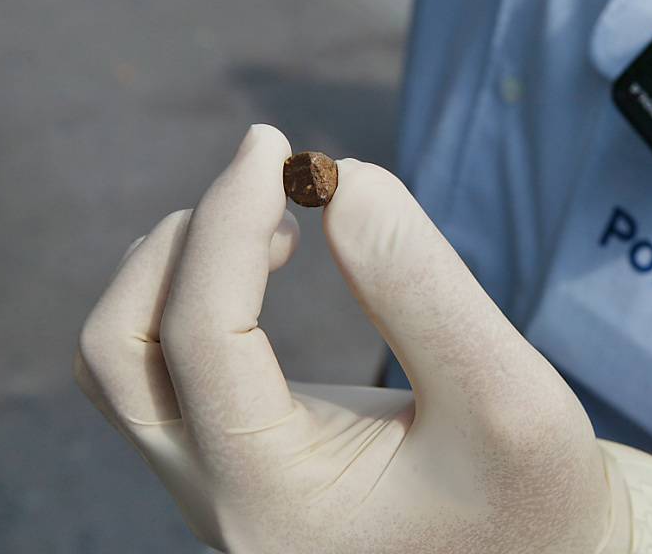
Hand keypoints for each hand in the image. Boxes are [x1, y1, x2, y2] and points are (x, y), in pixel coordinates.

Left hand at [74, 125, 613, 553]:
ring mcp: (220, 488)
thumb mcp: (509, 395)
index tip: (274, 146)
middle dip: (177, 247)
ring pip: (126, 364)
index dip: (227, 221)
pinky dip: (194, 295)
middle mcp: (224, 505)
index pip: (201, 337)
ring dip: (174, 270)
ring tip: (267, 222)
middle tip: (263, 185)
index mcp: (278, 502)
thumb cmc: (533, 495)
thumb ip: (419, 288)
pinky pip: (165, 369)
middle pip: (118, 356)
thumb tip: (338, 183)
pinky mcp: (236, 461)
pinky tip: (264, 260)